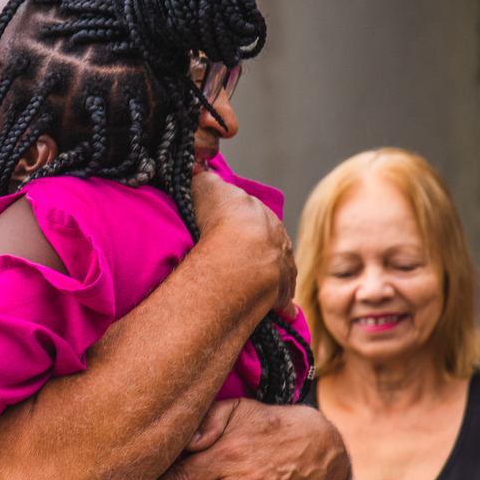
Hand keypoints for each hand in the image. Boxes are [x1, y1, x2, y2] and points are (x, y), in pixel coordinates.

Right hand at [191, 173, 295, 315]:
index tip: (227, 230)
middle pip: (267, 240)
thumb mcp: (204, 187)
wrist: (238, 250)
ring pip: (278, 267)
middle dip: (256, 248)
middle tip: (236, 259)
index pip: (251, 215)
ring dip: (268, 275)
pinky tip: (280, 313)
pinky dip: (281, 303)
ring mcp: (282, 262)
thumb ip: (201, 177)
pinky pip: (282, 295)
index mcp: (258, 211)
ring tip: (253, 285)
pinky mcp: (282, 288)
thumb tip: (198, 166)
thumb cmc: (218, 218)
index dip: (237, 222)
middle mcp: (276, 234)